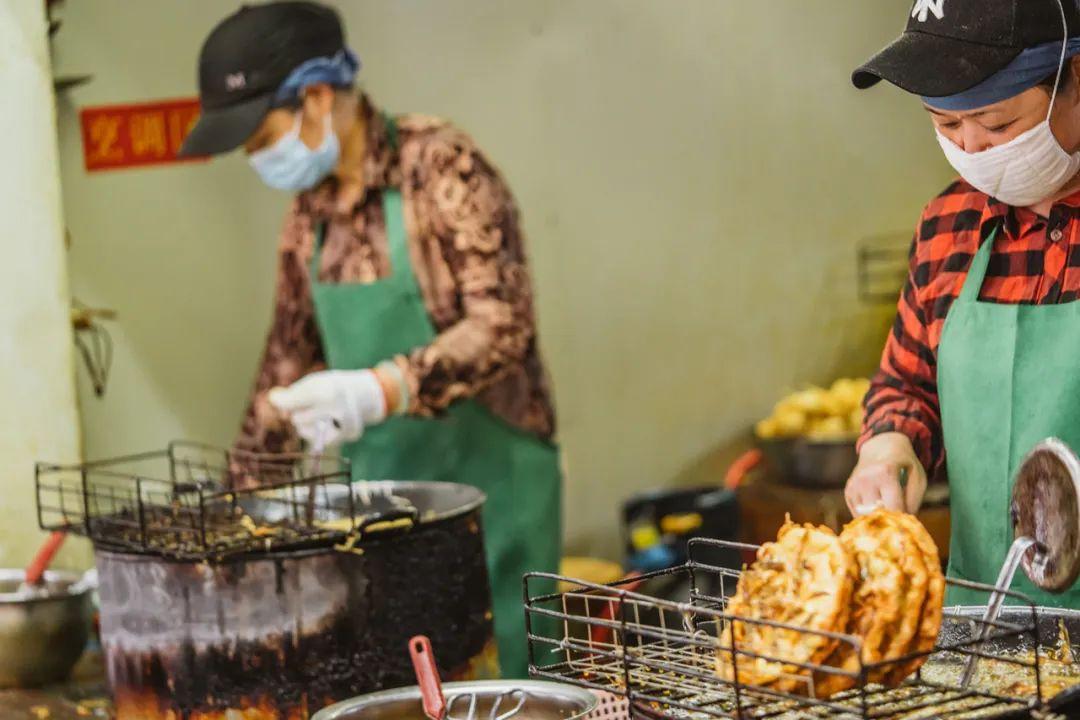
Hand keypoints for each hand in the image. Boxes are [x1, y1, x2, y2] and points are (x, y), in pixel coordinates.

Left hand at [268, 369, 386, 447]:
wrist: (364, 393)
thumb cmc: (331, 386)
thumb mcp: (312, 382)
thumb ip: (292, 392)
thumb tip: (273, 399)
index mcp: (326, 389)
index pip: (291, 402)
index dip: (281, 400)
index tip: (277, 397)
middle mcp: (337, 408)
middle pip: (297, 419)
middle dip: (298, 412)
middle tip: (307, 404)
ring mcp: (345, 423)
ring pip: (306, 432)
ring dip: (304, 424)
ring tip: (316, 414)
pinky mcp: (348, 435)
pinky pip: (319, 441)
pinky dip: (317, 433)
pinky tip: (325, 424)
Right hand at [845, 432, 927, 515]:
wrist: (881, 447)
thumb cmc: (903, 464)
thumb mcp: (918, 477)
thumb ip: (913, 501)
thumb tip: (903, 524)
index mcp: (885, 473)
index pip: (893, 507)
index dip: (902, 519)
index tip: (906, 523)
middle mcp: (866, 479)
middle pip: (877, 514)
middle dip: (889, 521)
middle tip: (897, 520)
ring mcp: (854, 485)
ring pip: (865, 516)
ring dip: (877, 519)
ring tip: (887, 511)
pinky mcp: (848, 491)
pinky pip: (857, 513)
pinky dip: (868, 515)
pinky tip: (876, 505)